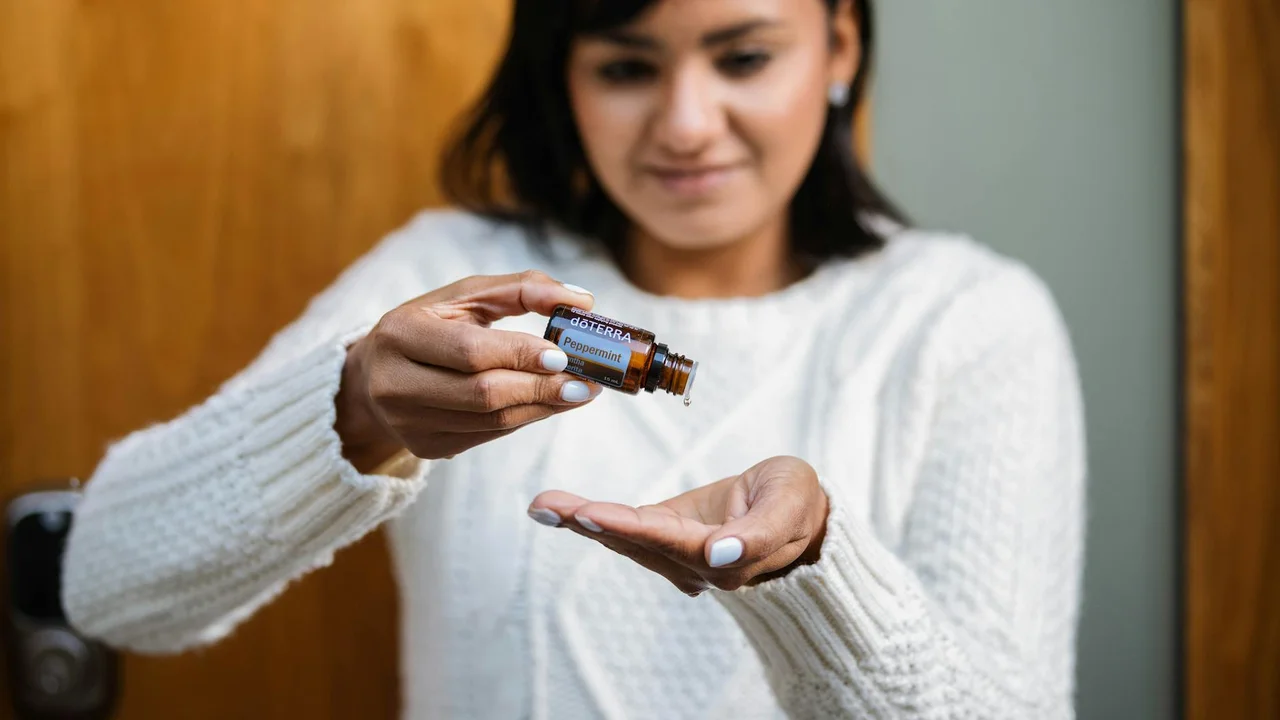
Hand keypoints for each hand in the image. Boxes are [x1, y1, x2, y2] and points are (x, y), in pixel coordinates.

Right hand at [335, 270, 599, 469]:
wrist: (373, 376)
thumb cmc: (430, 326)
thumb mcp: (464, 296)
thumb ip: (521, 289)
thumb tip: (582, 300)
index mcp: (400, 334)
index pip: (470, 351)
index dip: (520, 354)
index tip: (565, 354)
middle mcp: (395, 384)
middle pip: (484, 393)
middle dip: (542, 388)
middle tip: (587, 381)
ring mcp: (408, 423)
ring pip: (491, 421)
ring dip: (543, 407)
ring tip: (579, 392)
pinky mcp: (425, 448)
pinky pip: (488, 435)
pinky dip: (524, 418)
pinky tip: (548, 403)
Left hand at [528, 456, 829, 594]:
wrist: (804, 515)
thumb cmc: (798, 503)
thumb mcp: (791, 505)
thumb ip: (759, 534)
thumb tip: (721, 553)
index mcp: (724, 556)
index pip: (667, 540)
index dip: (628, 527)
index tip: (590, 514)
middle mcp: (694, 563)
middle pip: (634, 541)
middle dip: (587, 523)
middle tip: (545, 507)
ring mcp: (679, 555)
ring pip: (624, 536)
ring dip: (581, 521)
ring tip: (543, 504)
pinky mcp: (670, 538)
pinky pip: (627, 528)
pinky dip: (594, 518)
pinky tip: (561, 510)